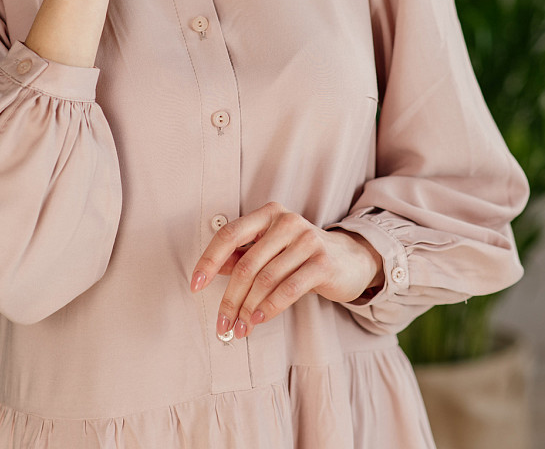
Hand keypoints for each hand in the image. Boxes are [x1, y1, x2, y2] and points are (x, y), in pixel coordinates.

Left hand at [190, 201, 383, 339]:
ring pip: (265, 279)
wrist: (349, 259)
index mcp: (268, 214)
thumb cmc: (301, 255)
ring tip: (239, 329)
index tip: (195, 284)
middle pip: (247, 263)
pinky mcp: (322, 262)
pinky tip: (258, 320)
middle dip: (230, 298)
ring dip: (247, 309)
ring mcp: (307, 239)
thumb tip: (210, 271)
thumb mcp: (270, 250)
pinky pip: (288, 288)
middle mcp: (286, 221)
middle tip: (221, 323)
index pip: (231, 234)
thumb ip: (242, 256)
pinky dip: (269, 307)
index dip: (209, 259)